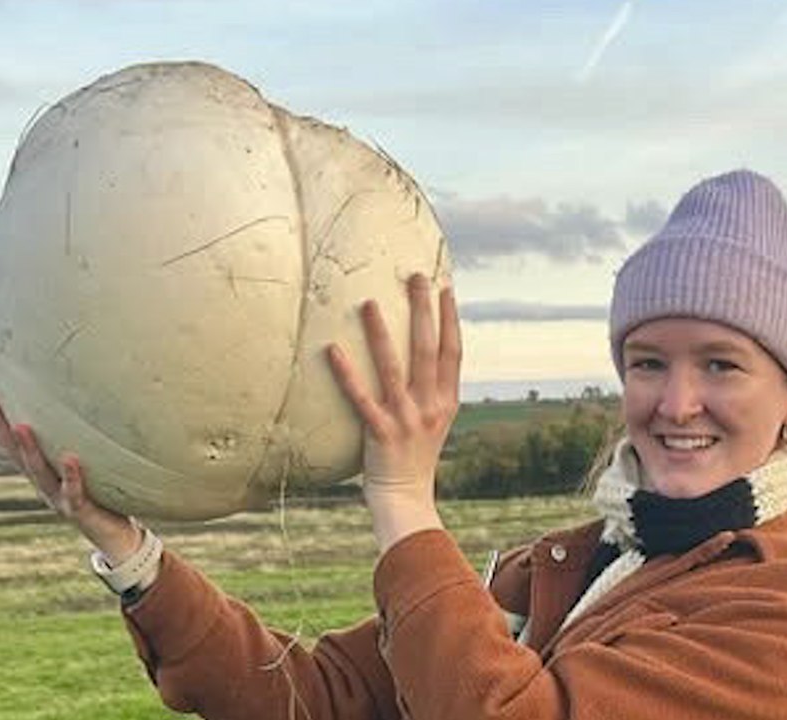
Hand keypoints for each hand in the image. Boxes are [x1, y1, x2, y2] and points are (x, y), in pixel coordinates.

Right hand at [0, 369, 141, 562]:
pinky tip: (70, 458)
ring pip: (38, 471)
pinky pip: (74, 492)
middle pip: (14, 448)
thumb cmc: (103, 492)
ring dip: (28, 449)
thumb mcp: (90, 459)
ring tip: (20, 425)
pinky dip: (72, 476)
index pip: (13, 432)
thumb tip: (91, 390)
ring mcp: (57, 497)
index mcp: (42, 466)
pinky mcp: (79, 511)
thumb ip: (84, 433)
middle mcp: (43, 480)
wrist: (117, 537)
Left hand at [327, 273, 461, 551]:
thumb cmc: (414, 457)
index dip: (450, 319)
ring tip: (368, 302)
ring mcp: (406, 419)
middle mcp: (430, 407)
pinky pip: (360, 398)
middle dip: (423, 311)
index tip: (445, 288)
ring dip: (381, 333)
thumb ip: (431, 391)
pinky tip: (332, 349)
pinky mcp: (380, 433)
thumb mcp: (433, 421)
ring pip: (393, 368)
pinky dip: (346, 373)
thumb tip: (423, 357)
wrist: (406, 500)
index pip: (453, 352)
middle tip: (416, 276)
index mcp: (446, 402)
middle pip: (428, 350)